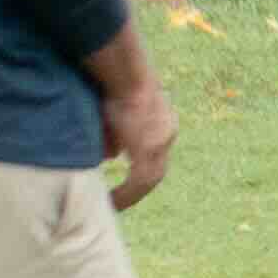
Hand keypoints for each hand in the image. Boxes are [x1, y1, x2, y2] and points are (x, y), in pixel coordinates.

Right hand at [99, 70, 178, 209]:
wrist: (125, 72)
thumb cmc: (113, 82)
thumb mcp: (114, 110)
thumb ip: (115, 134)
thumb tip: (112, 155)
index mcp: (162, 122)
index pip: (153, 153)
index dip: (140, 169)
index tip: (126, 185)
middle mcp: (166, 133)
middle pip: (155, 170)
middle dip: (136, 188)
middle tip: (118, 202)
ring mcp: (160, 142)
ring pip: (148, 179)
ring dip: (130, 194)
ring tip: (112, 205)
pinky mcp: (149, 149)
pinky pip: (139, 181)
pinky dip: (125, 194)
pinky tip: (112, 202)